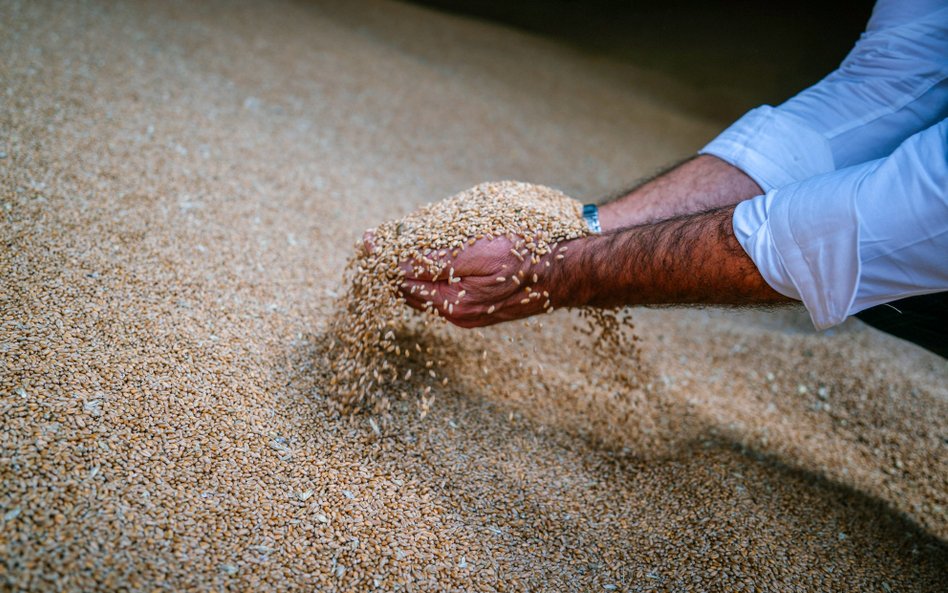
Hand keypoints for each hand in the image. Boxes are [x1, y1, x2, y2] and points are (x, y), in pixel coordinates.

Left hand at [363, 231, 579, 327]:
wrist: (571, 269)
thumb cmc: (528, 256)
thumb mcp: (477, 253)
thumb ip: (430, 259)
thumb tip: (389, 260)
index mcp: (453, 304)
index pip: (401, 282)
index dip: (382, 258)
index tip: (367, 239)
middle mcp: (458, 313)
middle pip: (409, 289)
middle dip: (392, 265)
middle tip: (375, 240)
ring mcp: (470, 310)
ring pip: (426, 288)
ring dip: (411, 267)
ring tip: (397, 246)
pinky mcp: (481, 303)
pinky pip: (444, 288)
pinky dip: (431, 271)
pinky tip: (431, 256)